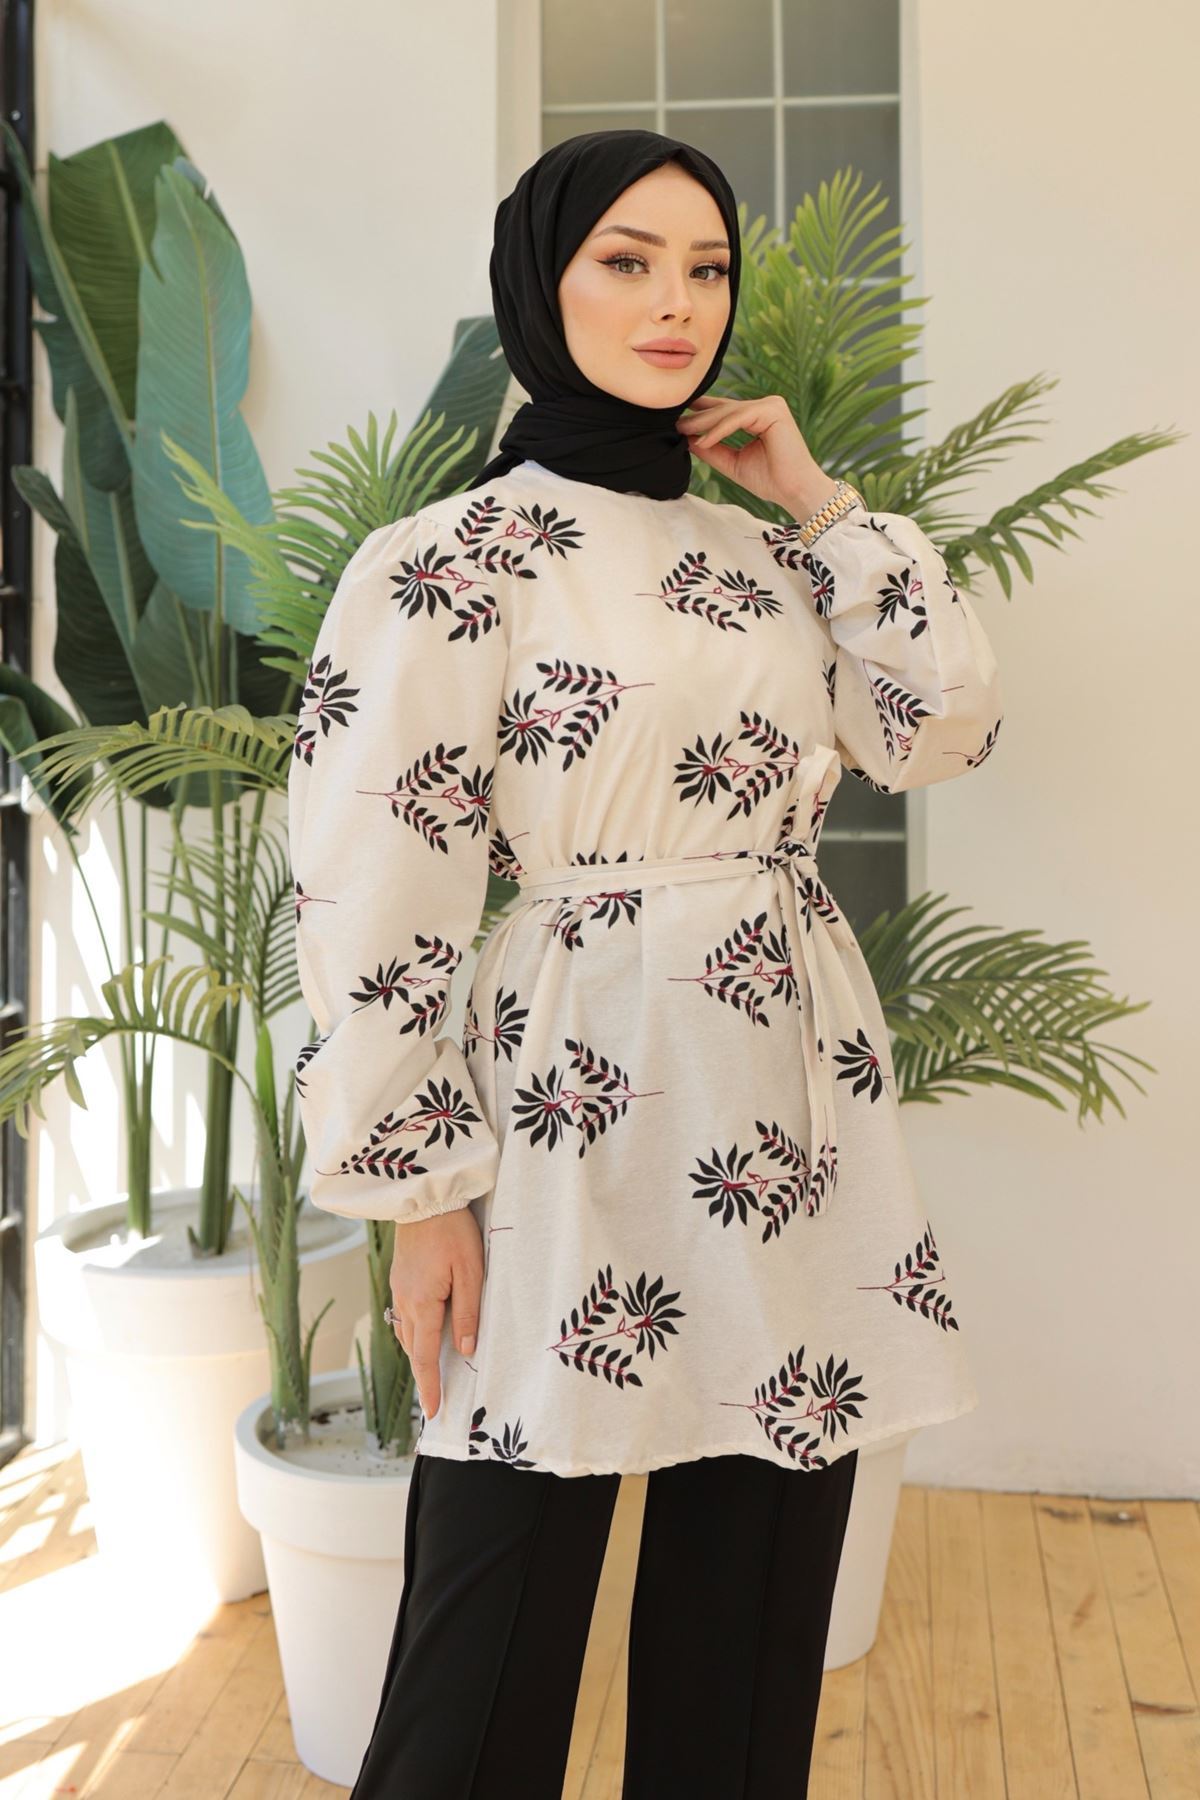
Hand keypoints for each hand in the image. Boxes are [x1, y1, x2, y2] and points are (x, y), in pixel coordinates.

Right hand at [388, 1205, 483, 1420]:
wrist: (423, 1196)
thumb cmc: (452, 1230)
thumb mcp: (470, 1272)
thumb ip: (467, 1312)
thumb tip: (466, 1349)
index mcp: (421, 1304)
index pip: (425, 1357)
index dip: (430, 1386)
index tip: (433, 1411)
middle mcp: (404, 1301)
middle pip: (414, 1348)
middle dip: (424, 1373)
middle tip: (437, 1395)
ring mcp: (399, 1288)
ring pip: (407, 1332)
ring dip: (419, 1352)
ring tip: (434, 1368)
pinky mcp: (400, 1277)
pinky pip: (405, 1314)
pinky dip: (415, 1331)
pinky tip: (426, 1329)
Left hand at [676, 393, 838, 518]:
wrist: (794, 491)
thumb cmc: (770, 480)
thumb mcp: (732, 462)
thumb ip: (712, 449)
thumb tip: (686, 439)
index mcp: (757, 416)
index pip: (724, 411)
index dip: (700, 413)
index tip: (676, 418)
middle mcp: (766, 406)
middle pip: (724, 410)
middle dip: (697, 418)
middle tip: (672, 422)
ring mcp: (771, 406)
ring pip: (729, 412)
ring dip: (704, 423)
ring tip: (681, 430)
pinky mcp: (774, 411)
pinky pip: (739, 419)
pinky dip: (719, 431)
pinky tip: (703, 441)